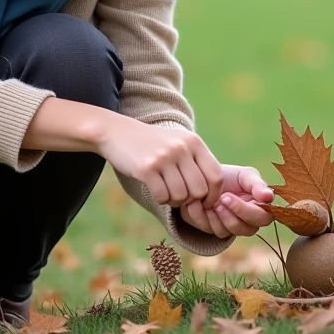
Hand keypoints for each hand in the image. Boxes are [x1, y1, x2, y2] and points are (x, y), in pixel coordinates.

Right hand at [97, 121, 224, 208]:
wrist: (117, 132)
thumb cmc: (153, 143)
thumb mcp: (179, 143)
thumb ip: (197, 162)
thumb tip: (215, 193)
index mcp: (194, 142)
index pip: (216, 176)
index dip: (213, 195)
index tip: (204, 201)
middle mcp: (181, 148)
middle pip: (200, 190)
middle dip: (191, 200)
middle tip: (180, 196)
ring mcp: (164, 157)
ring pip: (181, 196)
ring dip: (174, 201)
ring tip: (166, 191)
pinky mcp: (146, 168)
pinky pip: (163, 196)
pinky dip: (161, 199)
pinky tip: (155, 189)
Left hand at [179, 165, 275, 238]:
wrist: (203, 177)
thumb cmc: (229, 176)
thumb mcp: (244, 175)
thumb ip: (257, 185)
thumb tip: (269, 196)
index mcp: (260, 208)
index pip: (263, 218)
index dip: (246, 211)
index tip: (228, 196)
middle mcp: (249, 222)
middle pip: (247, 229)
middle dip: (232, 214)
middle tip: (220, 199)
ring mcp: (232, 228)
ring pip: (229, 232)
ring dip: (218, 216)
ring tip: (211, 201)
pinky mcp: (216, 230)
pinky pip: (213, 231)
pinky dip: (204, 217)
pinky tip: (200, 204)